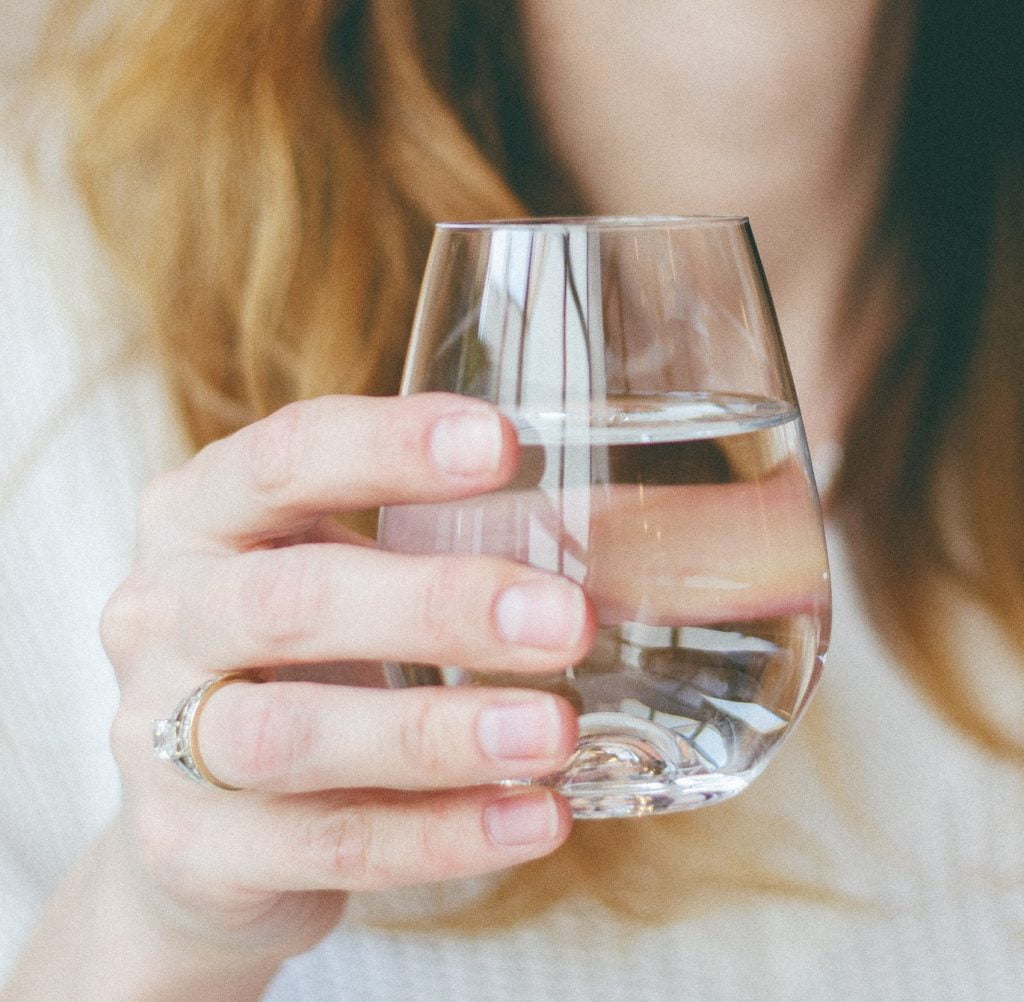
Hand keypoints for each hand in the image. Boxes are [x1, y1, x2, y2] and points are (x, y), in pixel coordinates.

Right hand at [100, 393, 593, 967]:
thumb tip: (601, 531)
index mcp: (197, 519)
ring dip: (438, 734)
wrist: (194, 825)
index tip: (502, 444)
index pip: (283, 459)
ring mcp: (157, 741)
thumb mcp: (328, 574)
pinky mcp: (195, 852)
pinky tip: (532, 818)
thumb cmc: (288, 663)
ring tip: (553, 734)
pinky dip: (442, 836)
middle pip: (290, 601)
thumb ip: (422, 546)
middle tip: (564, 619)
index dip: (388, 446)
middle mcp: (161, 618)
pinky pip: (331, 845)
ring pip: (298, 735)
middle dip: (436, 605)